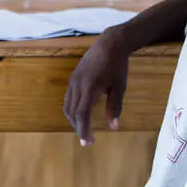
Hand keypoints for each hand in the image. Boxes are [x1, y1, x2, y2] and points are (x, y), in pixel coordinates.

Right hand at [63, 28, 129, 145]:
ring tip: (84, 129)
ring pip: (67, 106)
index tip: (88, 143)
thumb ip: (115, 107)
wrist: (109, 44)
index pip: (82, 114)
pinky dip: (72, 110)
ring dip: (74, 120)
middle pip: (72, 113)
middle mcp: (77, 85)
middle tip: (88, 140)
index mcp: (89, 88)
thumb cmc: (117, 66)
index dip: (83, 130)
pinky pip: (68, 98)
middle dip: (79, 128)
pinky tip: (81, 114)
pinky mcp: (73, 77)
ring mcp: (73, 80)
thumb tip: (113, 127)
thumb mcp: (119, 87)